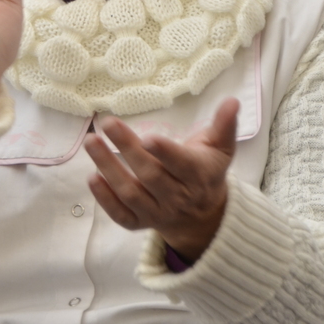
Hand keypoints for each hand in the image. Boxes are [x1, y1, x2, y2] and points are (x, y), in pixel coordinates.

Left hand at [85, 97, 238, 262]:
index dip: (165, 153)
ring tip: (92, 143)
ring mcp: (158, 212)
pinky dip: (105, 200)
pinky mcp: (140, 223)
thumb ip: (224, 125)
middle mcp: (178, 197)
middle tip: (107, 123)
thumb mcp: (220, 149)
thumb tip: (232, 101)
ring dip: (108, 168)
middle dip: (128, 149)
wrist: (205, 217)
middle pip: (150, 175)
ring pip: (131, 194)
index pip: (181, 165)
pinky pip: (121, 215)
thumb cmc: (207, 172)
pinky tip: (91, 177)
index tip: (148, 137)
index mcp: (198, 176)